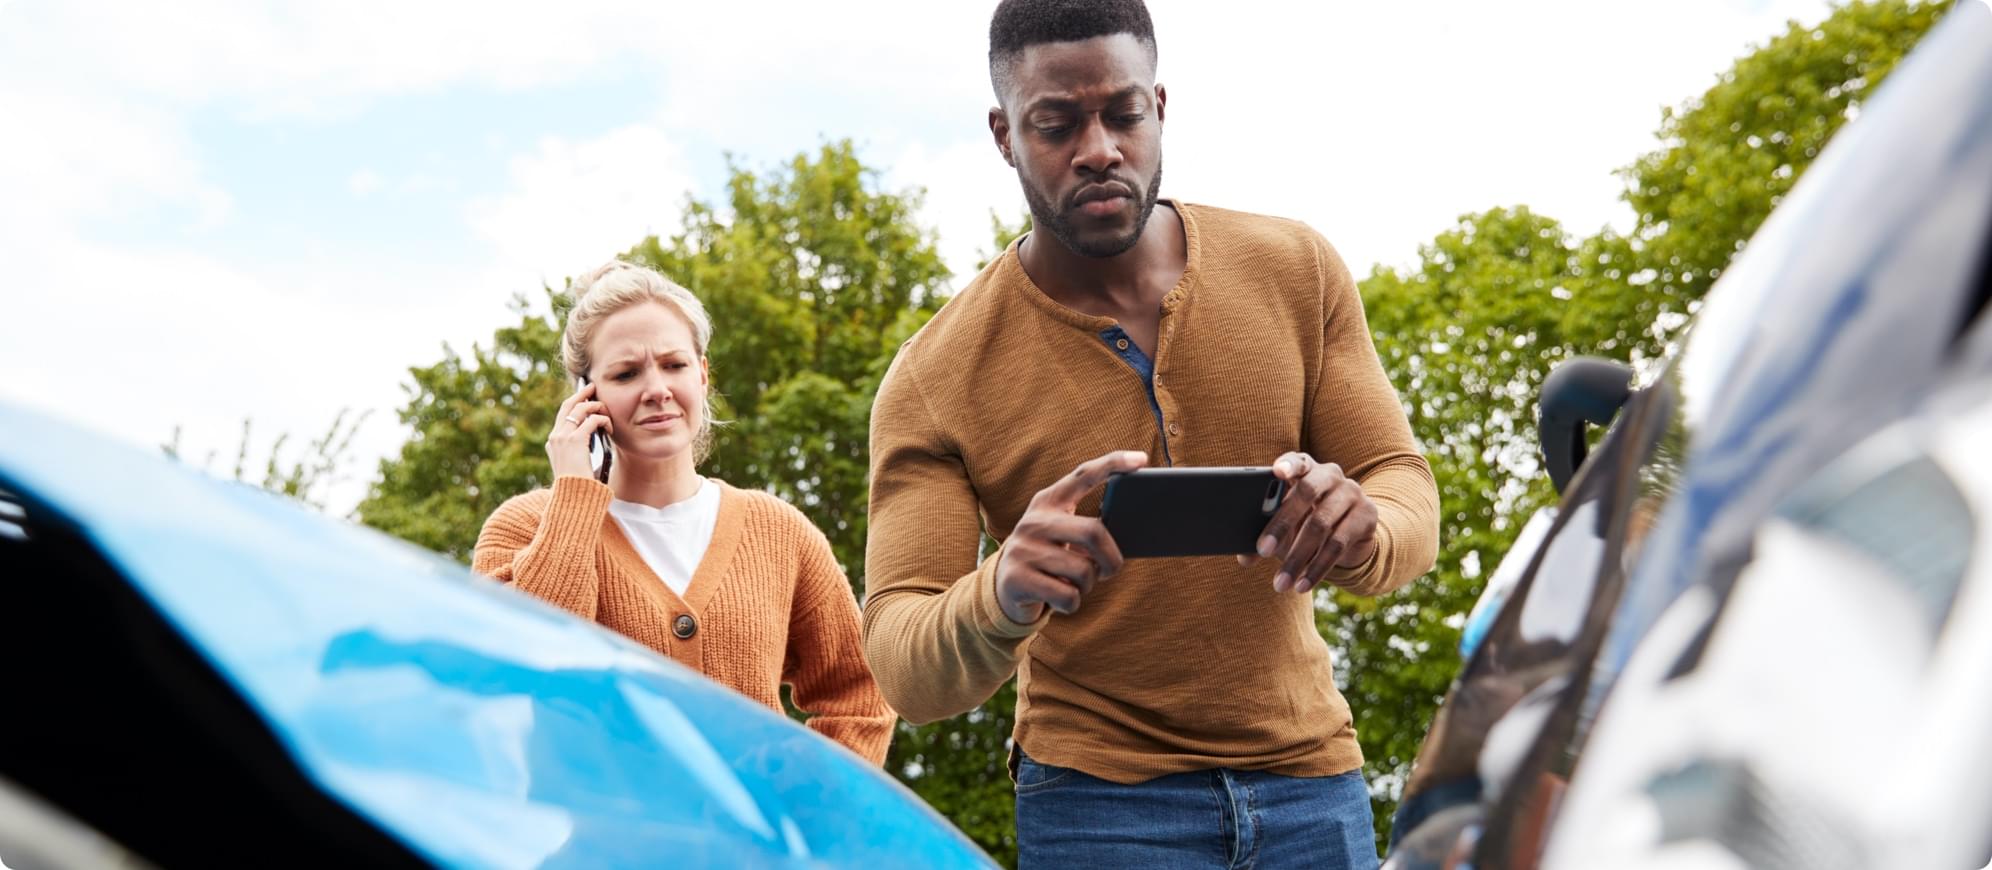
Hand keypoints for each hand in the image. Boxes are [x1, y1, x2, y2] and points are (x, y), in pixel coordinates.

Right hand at [548, 382, 610, 479]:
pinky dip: (603, 420)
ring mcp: (562, 437)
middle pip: (567, 405)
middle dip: (581, 393)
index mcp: (553, 442)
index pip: (562, 414)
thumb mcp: (576, 464)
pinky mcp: (574, 440)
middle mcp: (554, 437)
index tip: (585, 396)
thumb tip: (594, 435)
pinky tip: (609, 427)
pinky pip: (591, 420)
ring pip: (580, 409)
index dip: (574, 403)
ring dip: (596, 407)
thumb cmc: (578, 484)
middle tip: (593, 387)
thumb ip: (579, 449)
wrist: (573, 496)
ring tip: (606, 411)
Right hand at [994, 450, 1147, 623]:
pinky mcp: (1017, 579)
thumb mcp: (1060, 534)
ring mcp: (1023, 549)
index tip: (1142, 459)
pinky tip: (1059, 598)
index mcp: (1048, 502)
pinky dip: (1072, 603)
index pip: (1084, 474)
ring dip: (1089, 585)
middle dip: (1112, 558)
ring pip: (1083, 571)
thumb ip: (1086, 529)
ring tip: (1074, 584)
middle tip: (1111, 570)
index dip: (1113, 464)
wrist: (1003, 587)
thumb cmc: (1048, 557)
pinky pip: (1068, 596)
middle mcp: (1033, 521)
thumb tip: (1125, 540)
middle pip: (1094, 532)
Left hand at [1250, 452, 1378, 592]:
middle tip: (1264, 550)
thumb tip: (1244, 558)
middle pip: (1306, 492)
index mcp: (1306, 468)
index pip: (1297, 460)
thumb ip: (1264, 535)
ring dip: (1298, 557)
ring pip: (1320, 524)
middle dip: (1281, 523)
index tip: (1276, 472)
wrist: (1352, 532)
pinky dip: (1317, 567)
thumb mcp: (1286, 526)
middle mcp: (1330, 474)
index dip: (1288, 464)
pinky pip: (1338, 543)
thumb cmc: (1306, 522)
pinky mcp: (1367, 515)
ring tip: (1280, 583)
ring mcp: (1351, 492)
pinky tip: (1303, 585)